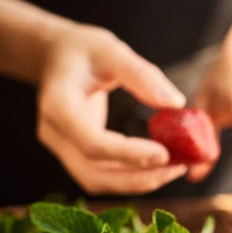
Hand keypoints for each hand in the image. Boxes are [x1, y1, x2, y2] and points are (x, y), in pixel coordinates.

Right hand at [38, 23, 187, 194]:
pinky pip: (100, 176)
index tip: (165, 153)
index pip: (92, 143)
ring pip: (97, 181)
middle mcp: (53, 134)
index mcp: (57, 105)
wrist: (56, 58)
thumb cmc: (82, 50)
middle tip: (177, 168)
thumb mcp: (111, 50)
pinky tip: (155, 167)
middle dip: (138, 177)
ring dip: (136, 182)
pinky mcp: (72, 156)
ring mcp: (60, 149)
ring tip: (172, 170)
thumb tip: (176, 104)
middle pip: (94, 173)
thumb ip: (142, 75)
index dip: (128, 154)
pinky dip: (128, 178)